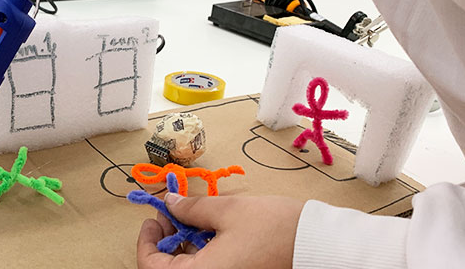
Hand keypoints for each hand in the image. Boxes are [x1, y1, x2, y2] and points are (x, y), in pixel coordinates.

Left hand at [137, 194, 303, 268]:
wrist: (318, 246)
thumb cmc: (276, 229)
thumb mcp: (228, 211)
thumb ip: (191, 209)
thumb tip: (169, 203)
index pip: (152, 268)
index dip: (146, 243)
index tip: (152, 219)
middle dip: (165, 243)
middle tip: (171, 215)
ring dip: (184, 248)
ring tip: (192, 219)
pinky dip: (203, 255)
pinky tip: (209, 233)